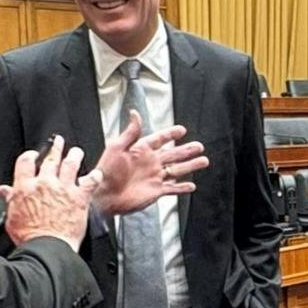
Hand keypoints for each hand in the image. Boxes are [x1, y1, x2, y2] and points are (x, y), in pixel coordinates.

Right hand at [0, 135, 95, 250]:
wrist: (47, 247)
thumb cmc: (29, 237)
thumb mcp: (12, 218)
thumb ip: (10, 201)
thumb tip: (5, 191)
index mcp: (26, 187)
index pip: (26, 162)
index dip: (30, 155)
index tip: (34, 154)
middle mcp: (45, 183)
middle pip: (50, 159)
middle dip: (55, 148)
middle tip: (59, 142)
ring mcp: (63, 189)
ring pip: (71, 164)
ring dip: (74, 155)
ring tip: (76, 152)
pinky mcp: (79, 198)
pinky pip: (90, 182)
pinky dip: (94, 176)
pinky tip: (96, 174)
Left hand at [86, 111, 207, 215]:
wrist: (104, 195)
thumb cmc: (106, 171)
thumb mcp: (117, 147)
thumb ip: (130, 132)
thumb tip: (135, 113)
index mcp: (141, 150)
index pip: (160, 139)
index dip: (170, 134)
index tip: (182, 130)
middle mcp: (150, 163)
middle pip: (173, 154)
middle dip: (187, 150)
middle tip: (199, 146)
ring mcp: (154, 177)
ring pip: (177, 170)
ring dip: (190, 166)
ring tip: (204, 160)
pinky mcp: (156, 191)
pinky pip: (172, 189)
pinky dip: (182, 187)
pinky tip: (191, 186)